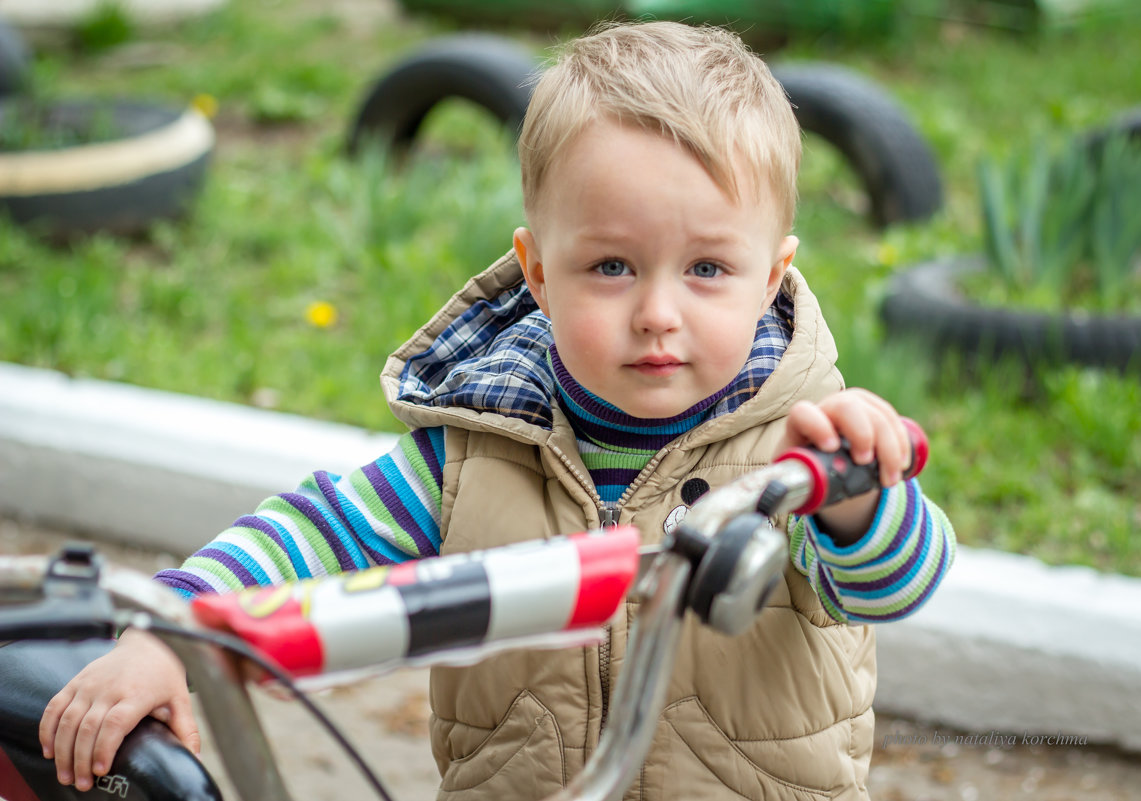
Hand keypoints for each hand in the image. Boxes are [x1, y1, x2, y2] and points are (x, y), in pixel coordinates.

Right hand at [39, 628, 199, 791]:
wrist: (146, 641)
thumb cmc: (164, 673)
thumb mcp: (180, 699)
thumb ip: (186, 730)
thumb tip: (194, 759)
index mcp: (137, 693)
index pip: (115, 723)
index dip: (104, 748)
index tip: (100, 771)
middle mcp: (110, 688)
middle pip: (88, 727)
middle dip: (80, 759)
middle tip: (82, 783)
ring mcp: (89, 684)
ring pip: (67, 721)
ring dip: (62, 751)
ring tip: (65, 775)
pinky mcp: (76, 682)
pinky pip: (54, 707)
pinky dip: (47, 730)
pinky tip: (50, 750)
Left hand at [779, 390, 911, 541]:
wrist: (828, 463)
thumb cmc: (808, 471)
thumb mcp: (799, 478)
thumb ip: (796, 487)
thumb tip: (788, 499)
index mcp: (801, 423)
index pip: (804, 413)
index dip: (818, 426)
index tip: (832, 448)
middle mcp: (827, 408)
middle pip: (847, 407)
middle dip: (862, 433)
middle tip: (865, 462)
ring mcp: (853, 405)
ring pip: (876, 414)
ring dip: (889, 447)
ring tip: (889, 480)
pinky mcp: (874, 410)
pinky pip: (893, 418)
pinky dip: (901, 443)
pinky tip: (903, 465)